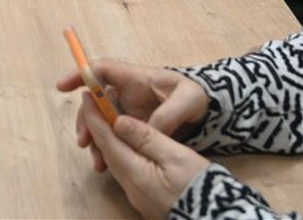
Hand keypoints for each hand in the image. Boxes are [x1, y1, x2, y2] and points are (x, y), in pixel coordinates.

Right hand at [57, 60, 209, 149]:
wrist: (206, 112)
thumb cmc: (196, 96)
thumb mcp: (189, 100)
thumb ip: (169, 113)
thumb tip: (148, 130)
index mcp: (136, 78)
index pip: (102, 69)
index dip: (81, 73)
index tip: (62, 86)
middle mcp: (127, 92)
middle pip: (95, 100)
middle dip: (86, 119)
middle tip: (84, 141)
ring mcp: (128, 110)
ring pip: (101, 120)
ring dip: (94, 137)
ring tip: (97, 160)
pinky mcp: (132, 127)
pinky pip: (113, 135)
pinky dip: (106, 147)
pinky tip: (107, 163)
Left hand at [82, 106, 209, 219]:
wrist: (215, 217)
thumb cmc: (199, 185)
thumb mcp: (175, 156)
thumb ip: (146, 138)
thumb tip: (119, 121)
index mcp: (134, 172)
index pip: (106, 138)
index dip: (95, 115)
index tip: (87, 94)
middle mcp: (129, 185)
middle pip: (106, 150)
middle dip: (98, 125)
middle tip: (96, 102)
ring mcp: (136, 194)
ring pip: (114, 160)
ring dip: (108, 139)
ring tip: (109, 118)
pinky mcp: (145, 199)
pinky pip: (125, 170)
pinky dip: (121, 152)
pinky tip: (127, 144)